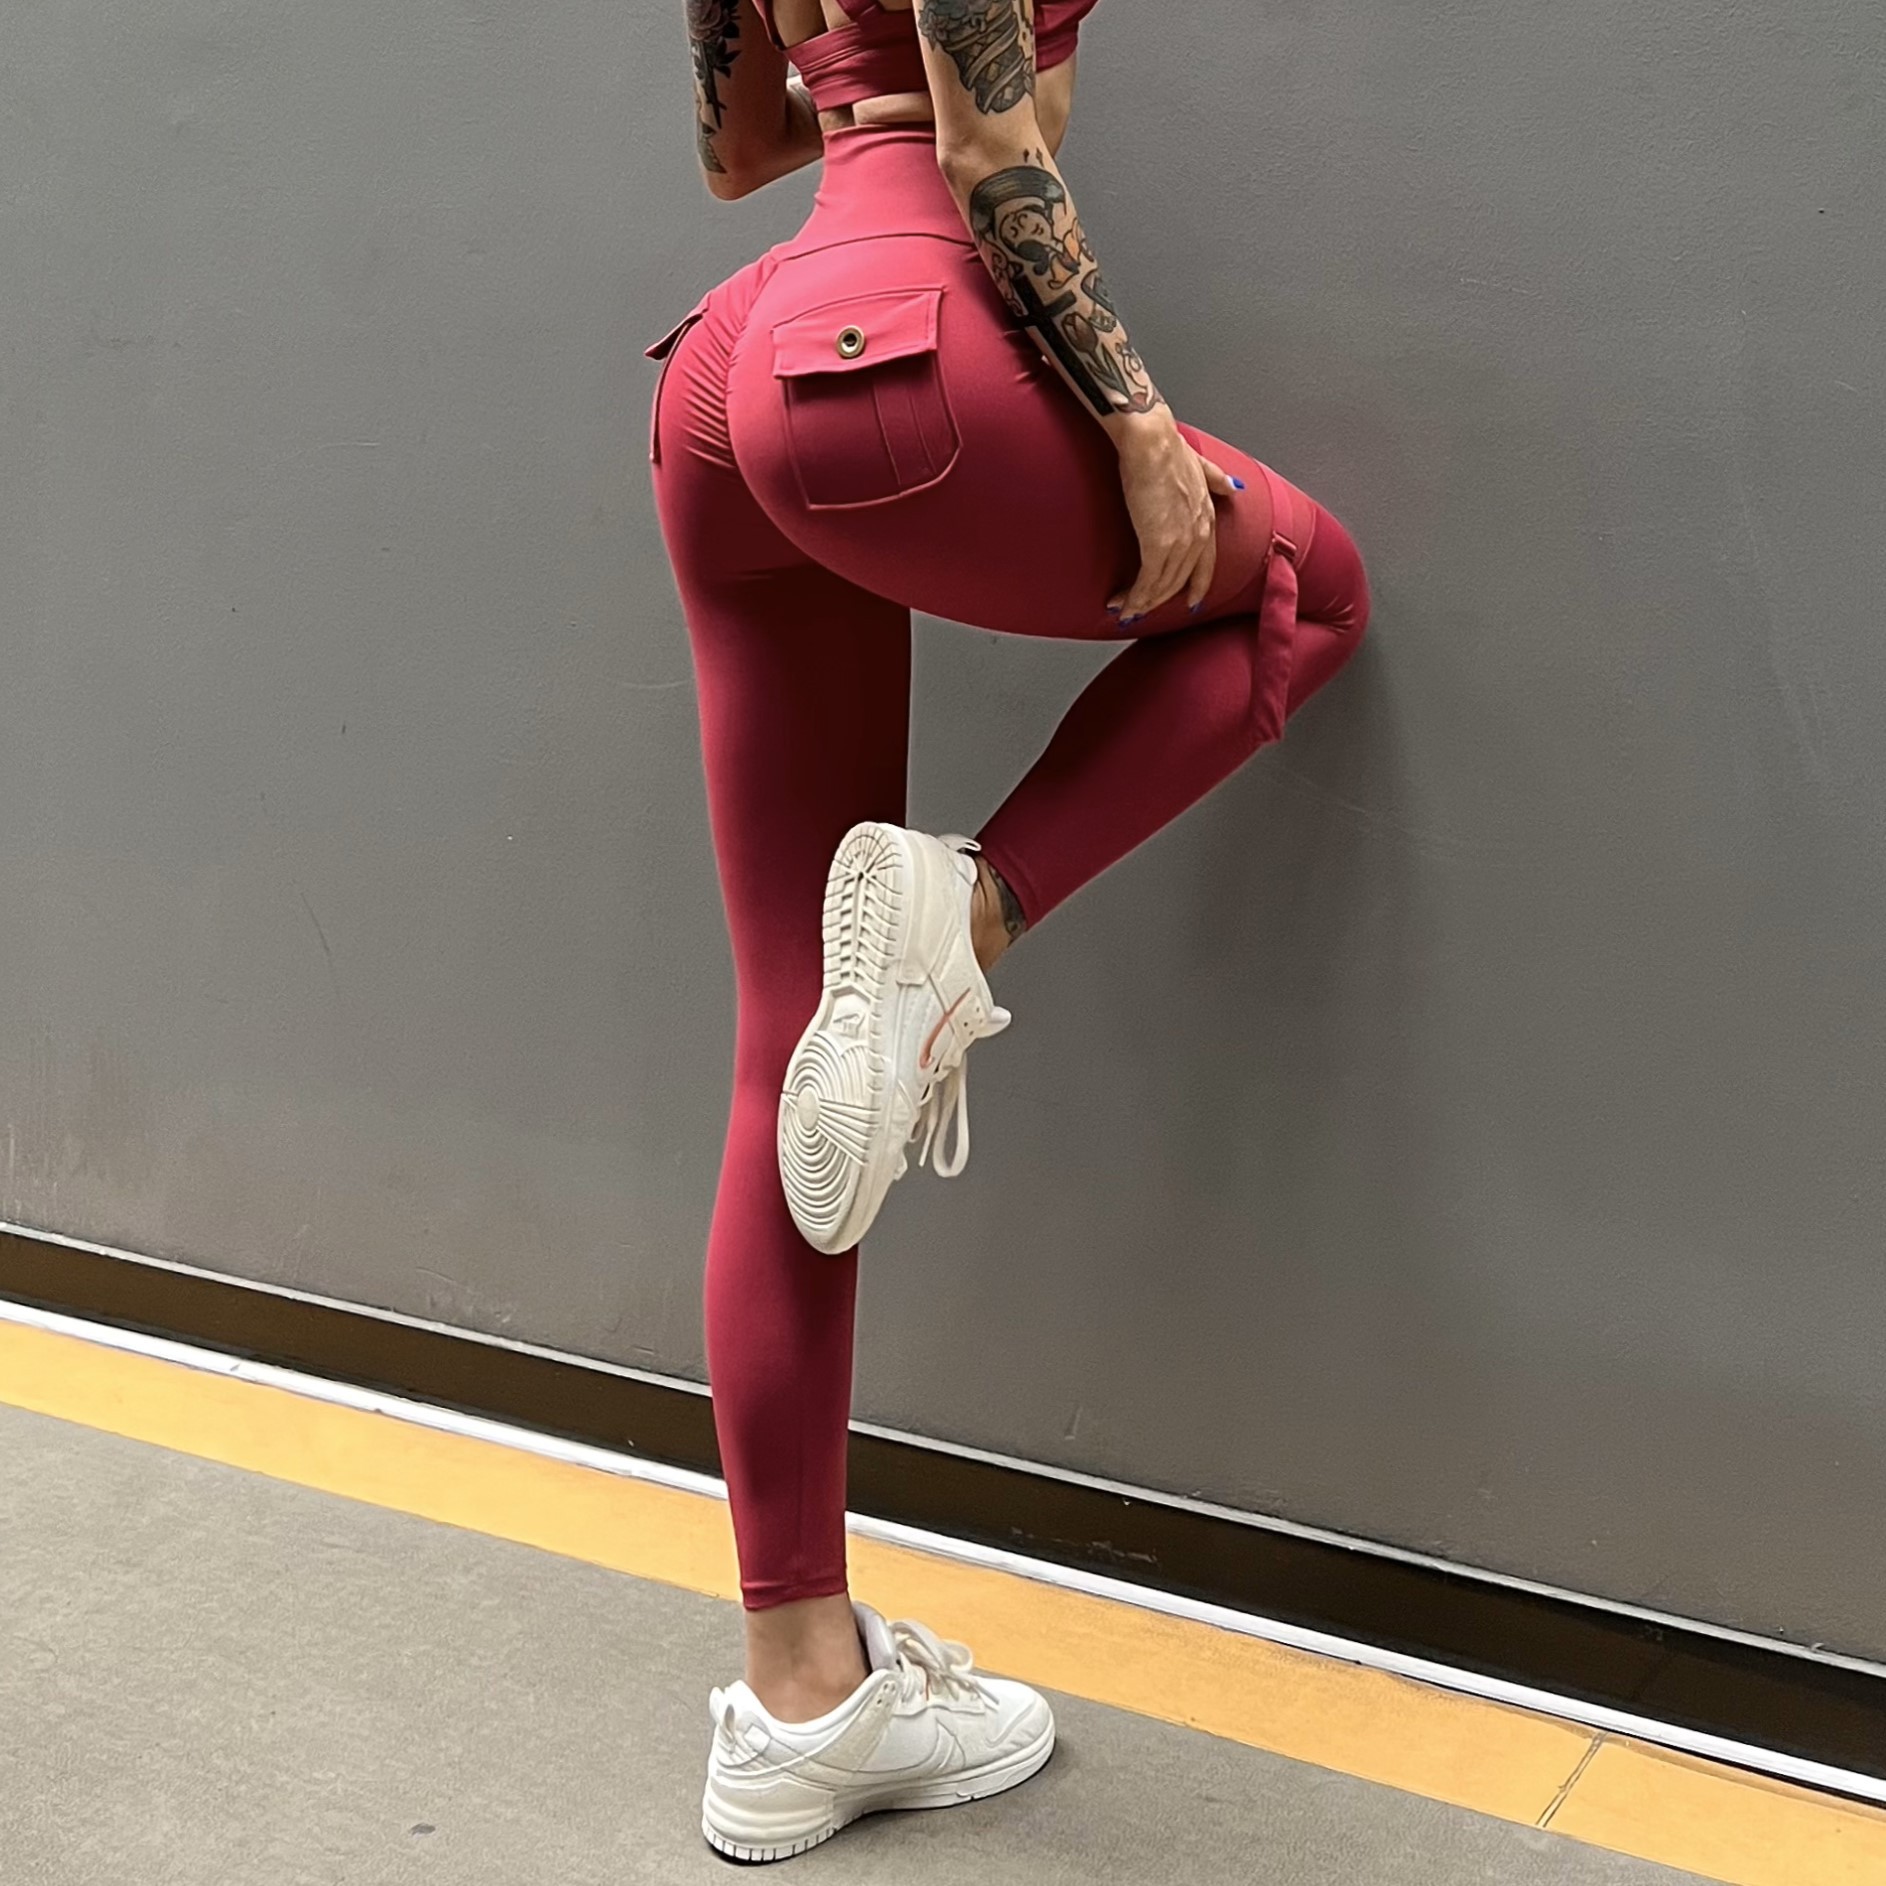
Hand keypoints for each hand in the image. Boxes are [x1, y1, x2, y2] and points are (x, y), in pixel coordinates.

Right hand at [1103, 409, 1242, 620]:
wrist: (1151, 444)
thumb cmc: (1166, 449)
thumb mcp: (1200, 464)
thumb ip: (1216, 478)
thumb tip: (1232, 486)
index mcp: (1207, 517)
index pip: (1205, 563)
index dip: (1197, 585)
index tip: (1191, 602)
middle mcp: (1198, 534)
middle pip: (1180, 580)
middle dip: (1158, 599)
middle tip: (1139, 609)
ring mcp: (1180, 542)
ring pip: (1162, 586)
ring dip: (1142, 602)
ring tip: (1124, 610)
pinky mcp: (1157, 546)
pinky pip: (1147, 582)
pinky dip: (1134, 597)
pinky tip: (1122, 604)